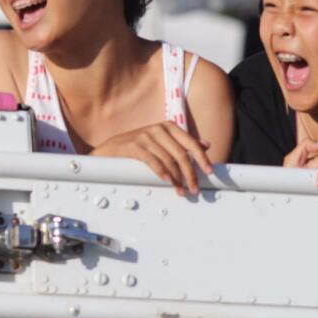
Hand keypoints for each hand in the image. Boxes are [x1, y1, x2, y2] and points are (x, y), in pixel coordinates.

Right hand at [90, 121, 211, 195]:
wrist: (108, 149)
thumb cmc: (137, 147)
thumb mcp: (161, 141)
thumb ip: (182, 142)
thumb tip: (206, 145)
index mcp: (168, 126)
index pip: (191, 143)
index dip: (202, 159)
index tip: (210, 172)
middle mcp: (158, 129)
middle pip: (182, 154)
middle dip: (190, 174)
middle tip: (195, 189)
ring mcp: (146, 136)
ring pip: (169, 161)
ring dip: (177, 179)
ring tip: (181, 191)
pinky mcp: (134, 146)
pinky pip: (154, 161)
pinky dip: (163, 173)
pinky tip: (168, 182)